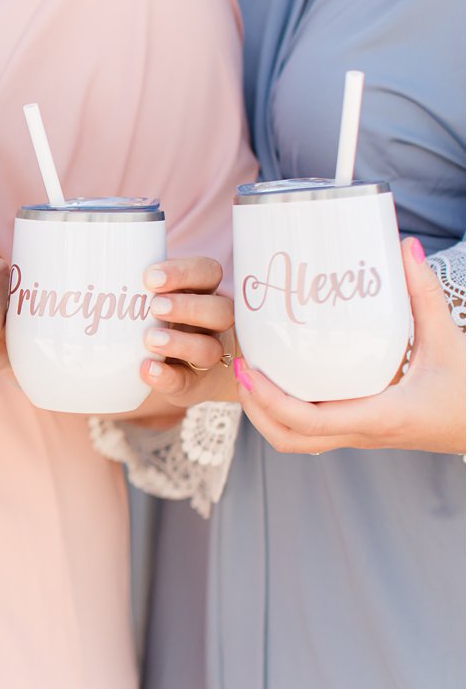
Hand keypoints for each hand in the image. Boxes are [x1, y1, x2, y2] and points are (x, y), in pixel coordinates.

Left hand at [136, 256, 238, 409]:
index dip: (185, 272)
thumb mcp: (145, 295)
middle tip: (155, 307)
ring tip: (150, 340)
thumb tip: (79, 268)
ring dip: (181, 343)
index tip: (150, 277)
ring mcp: (207, 353)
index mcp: (201, 291)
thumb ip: (129, 283)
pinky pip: (188, 381)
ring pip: (210, 348)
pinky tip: (147, 370)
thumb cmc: (149, 317)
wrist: (166, 366)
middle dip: (188, 307)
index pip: (208, 272)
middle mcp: (211, 321)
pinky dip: (168, 377)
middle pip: (221, 310)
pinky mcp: (193, 383)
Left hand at [234, 238, 464, 455]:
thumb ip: (425, 294)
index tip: (248, 369)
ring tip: (252, 375)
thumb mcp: (449, 340)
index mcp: (378, 417)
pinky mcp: (361, 431)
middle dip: (255, 410)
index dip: (269, 400)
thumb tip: (404, 246)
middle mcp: (362, 433)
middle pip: (288, 440)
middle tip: (241, 368)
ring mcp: (360, 436)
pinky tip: (282, 380)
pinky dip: (286, 414)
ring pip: (296, 442)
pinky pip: (312, 432)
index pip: (307, 421)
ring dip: (266, 415)